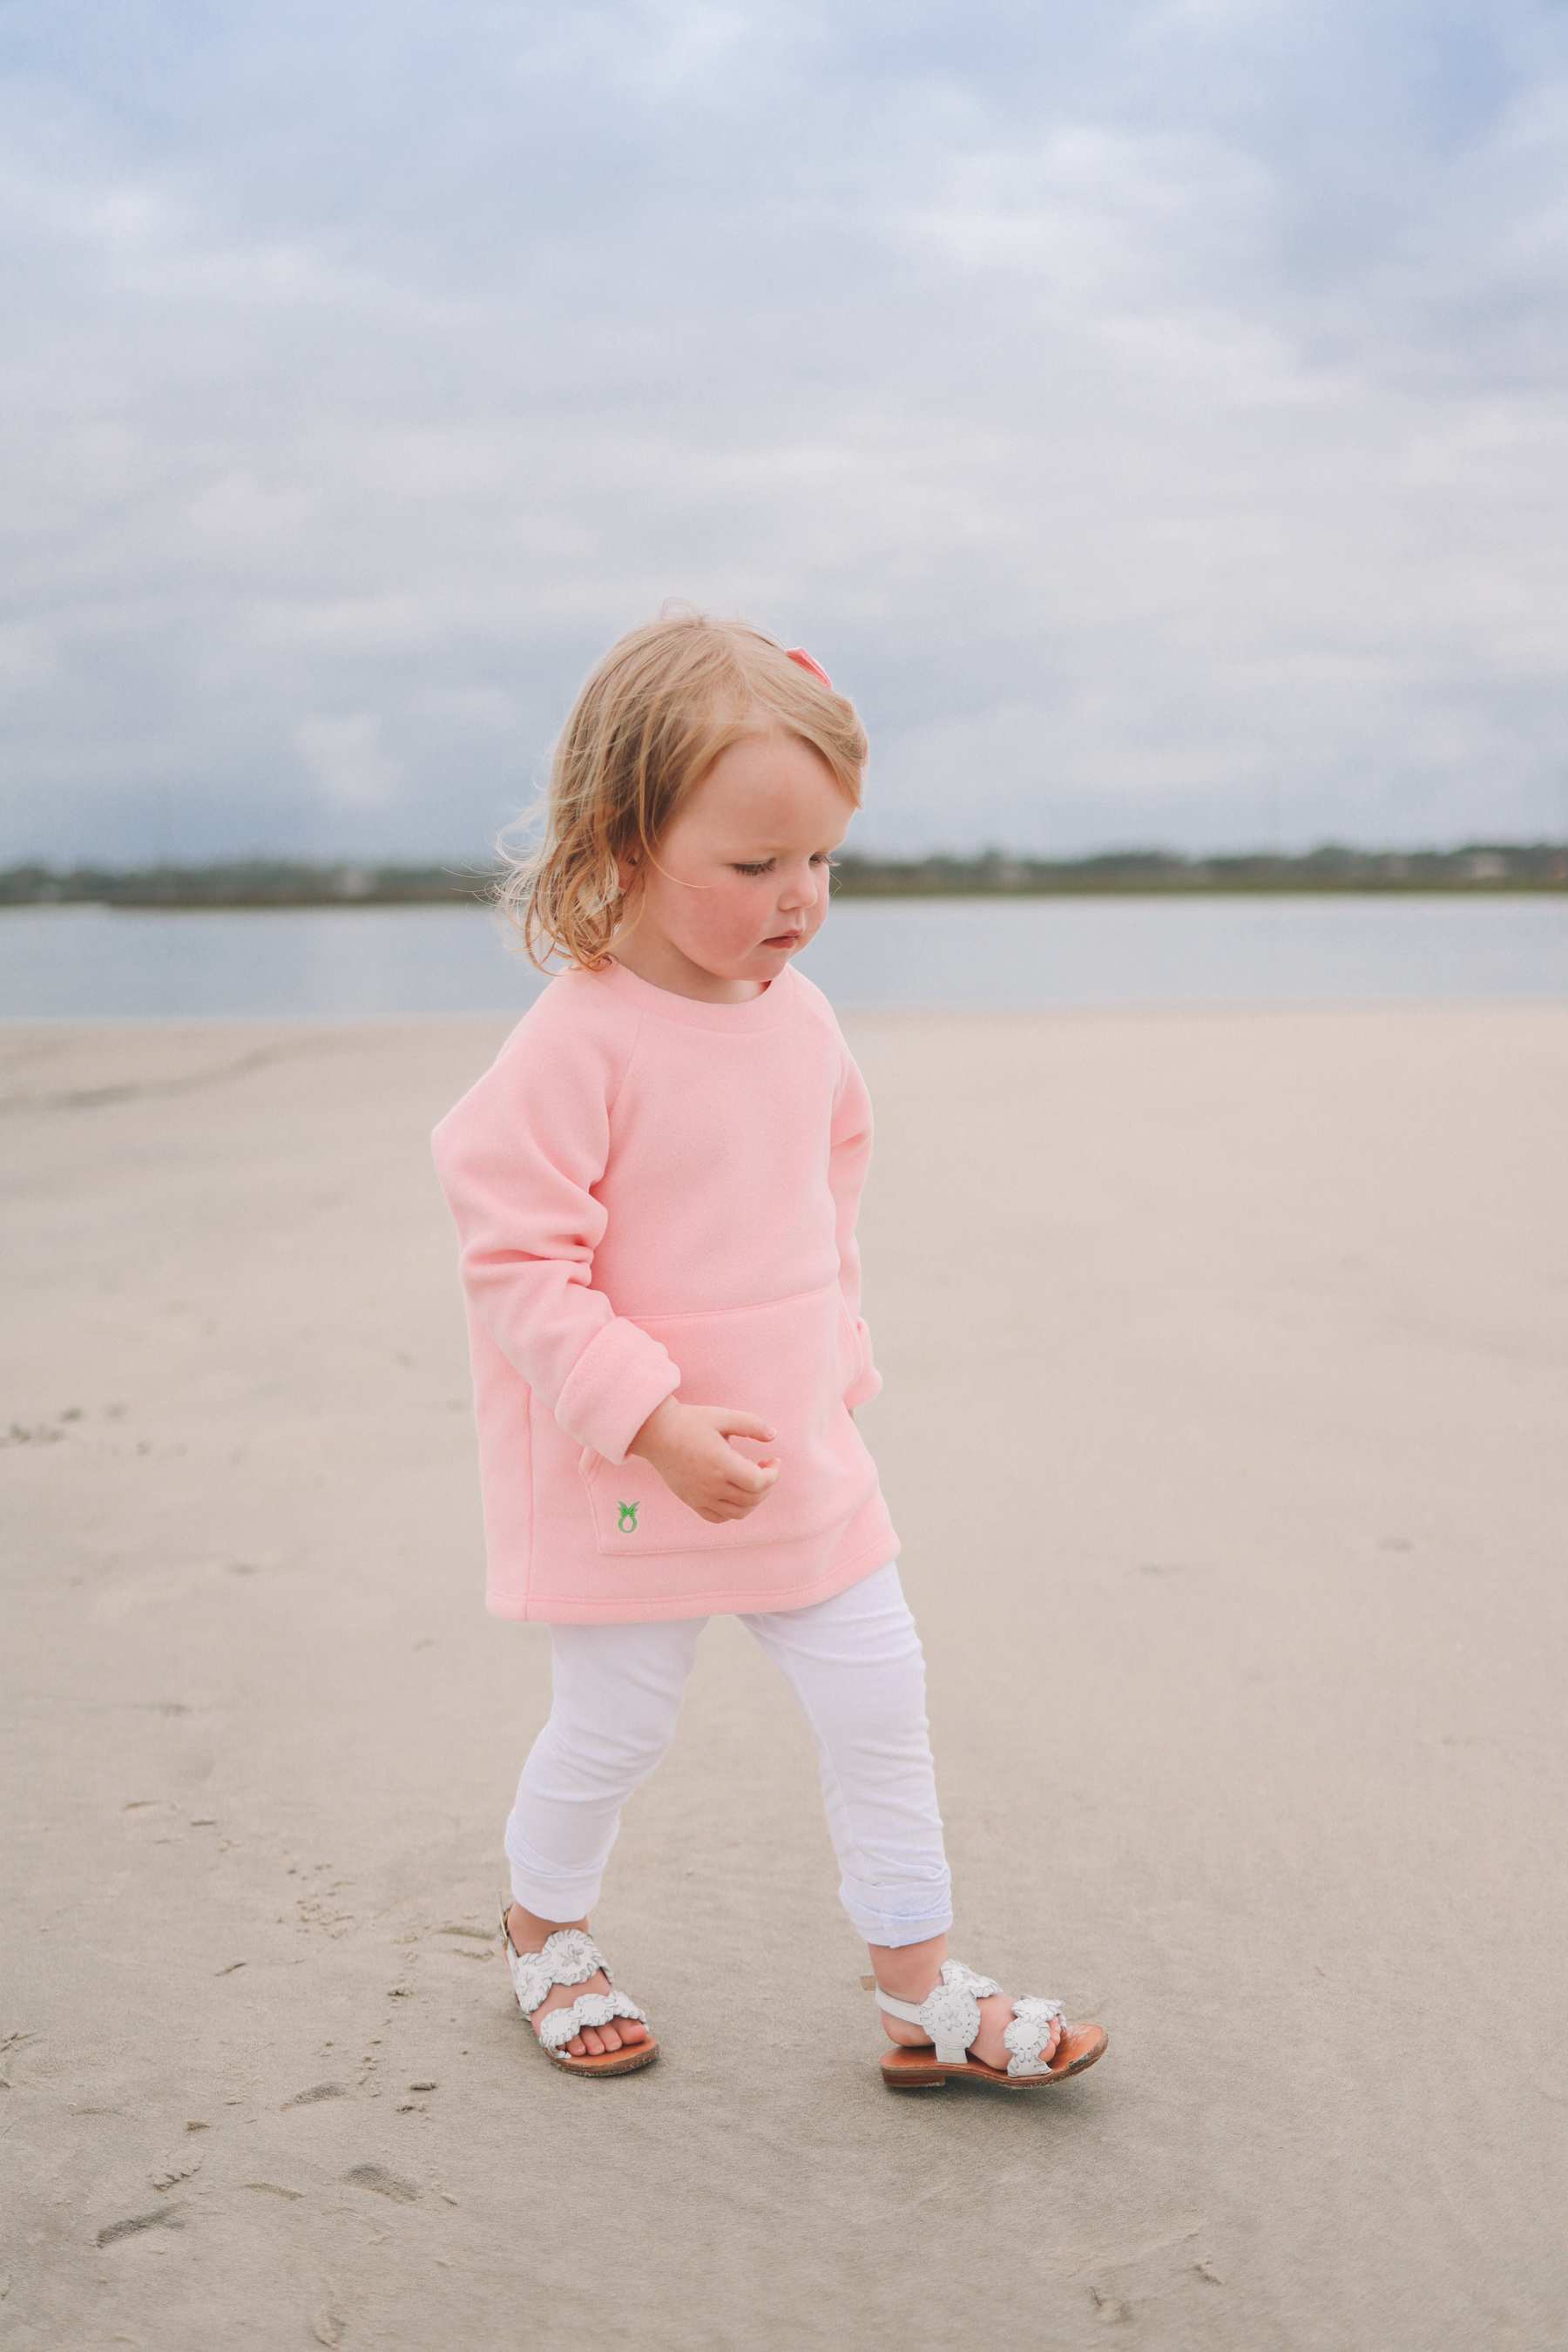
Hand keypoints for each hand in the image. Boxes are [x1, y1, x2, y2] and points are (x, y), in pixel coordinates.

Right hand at [626, 1396, 779, 1523]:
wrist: (656, 1433)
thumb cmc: (691, 1422)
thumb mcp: (722, 1416)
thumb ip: (751, 1424)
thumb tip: (774, 1435)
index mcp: (720, 1463)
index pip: (757, 1482)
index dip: (773, 1474)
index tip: (774, 1460)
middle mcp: (710, 1485)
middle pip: (751, 1499)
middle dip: (768, 1486)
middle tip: (767, 1468)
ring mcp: (700, 1496)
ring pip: (738, 1513)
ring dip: (754, 1500)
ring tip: (754, 1481)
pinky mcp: (692, 1501)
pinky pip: (718, 1517)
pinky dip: (734, 1511)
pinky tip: (736, 1492)